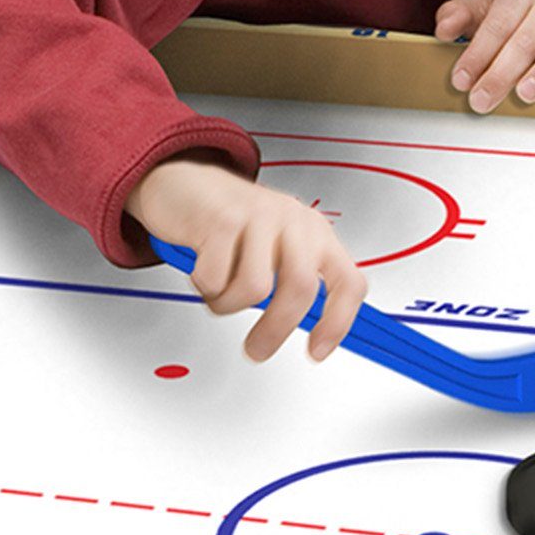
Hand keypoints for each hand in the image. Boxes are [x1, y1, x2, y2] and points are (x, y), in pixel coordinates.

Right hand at [126, 156, 367, 361]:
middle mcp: (293, 222)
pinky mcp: (223, 219)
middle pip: (301, 288)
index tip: (317, 351)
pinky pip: (215, 278)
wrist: (186, 184)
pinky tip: (203, 268)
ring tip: (219, 291)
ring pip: (254, 288)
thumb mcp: (276, 248)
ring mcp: (260, 217)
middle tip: (256, 349)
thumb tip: (313, 334)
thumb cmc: (231, 222)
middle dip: (275, 329)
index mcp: (315, 233)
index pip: (348, 282)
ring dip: (228, 303)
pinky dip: (205, 287)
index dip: (338, 323)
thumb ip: (295, 284)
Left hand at [434, 0, 534, 114]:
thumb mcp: (485, 7)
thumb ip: (459, 14)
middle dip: (501, 72)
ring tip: (527, 93)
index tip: (461, 80)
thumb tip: (442, 28)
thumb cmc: (517, 13)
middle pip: (526, 39)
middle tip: (482, 100)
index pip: (496, 25)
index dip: (477, 54)